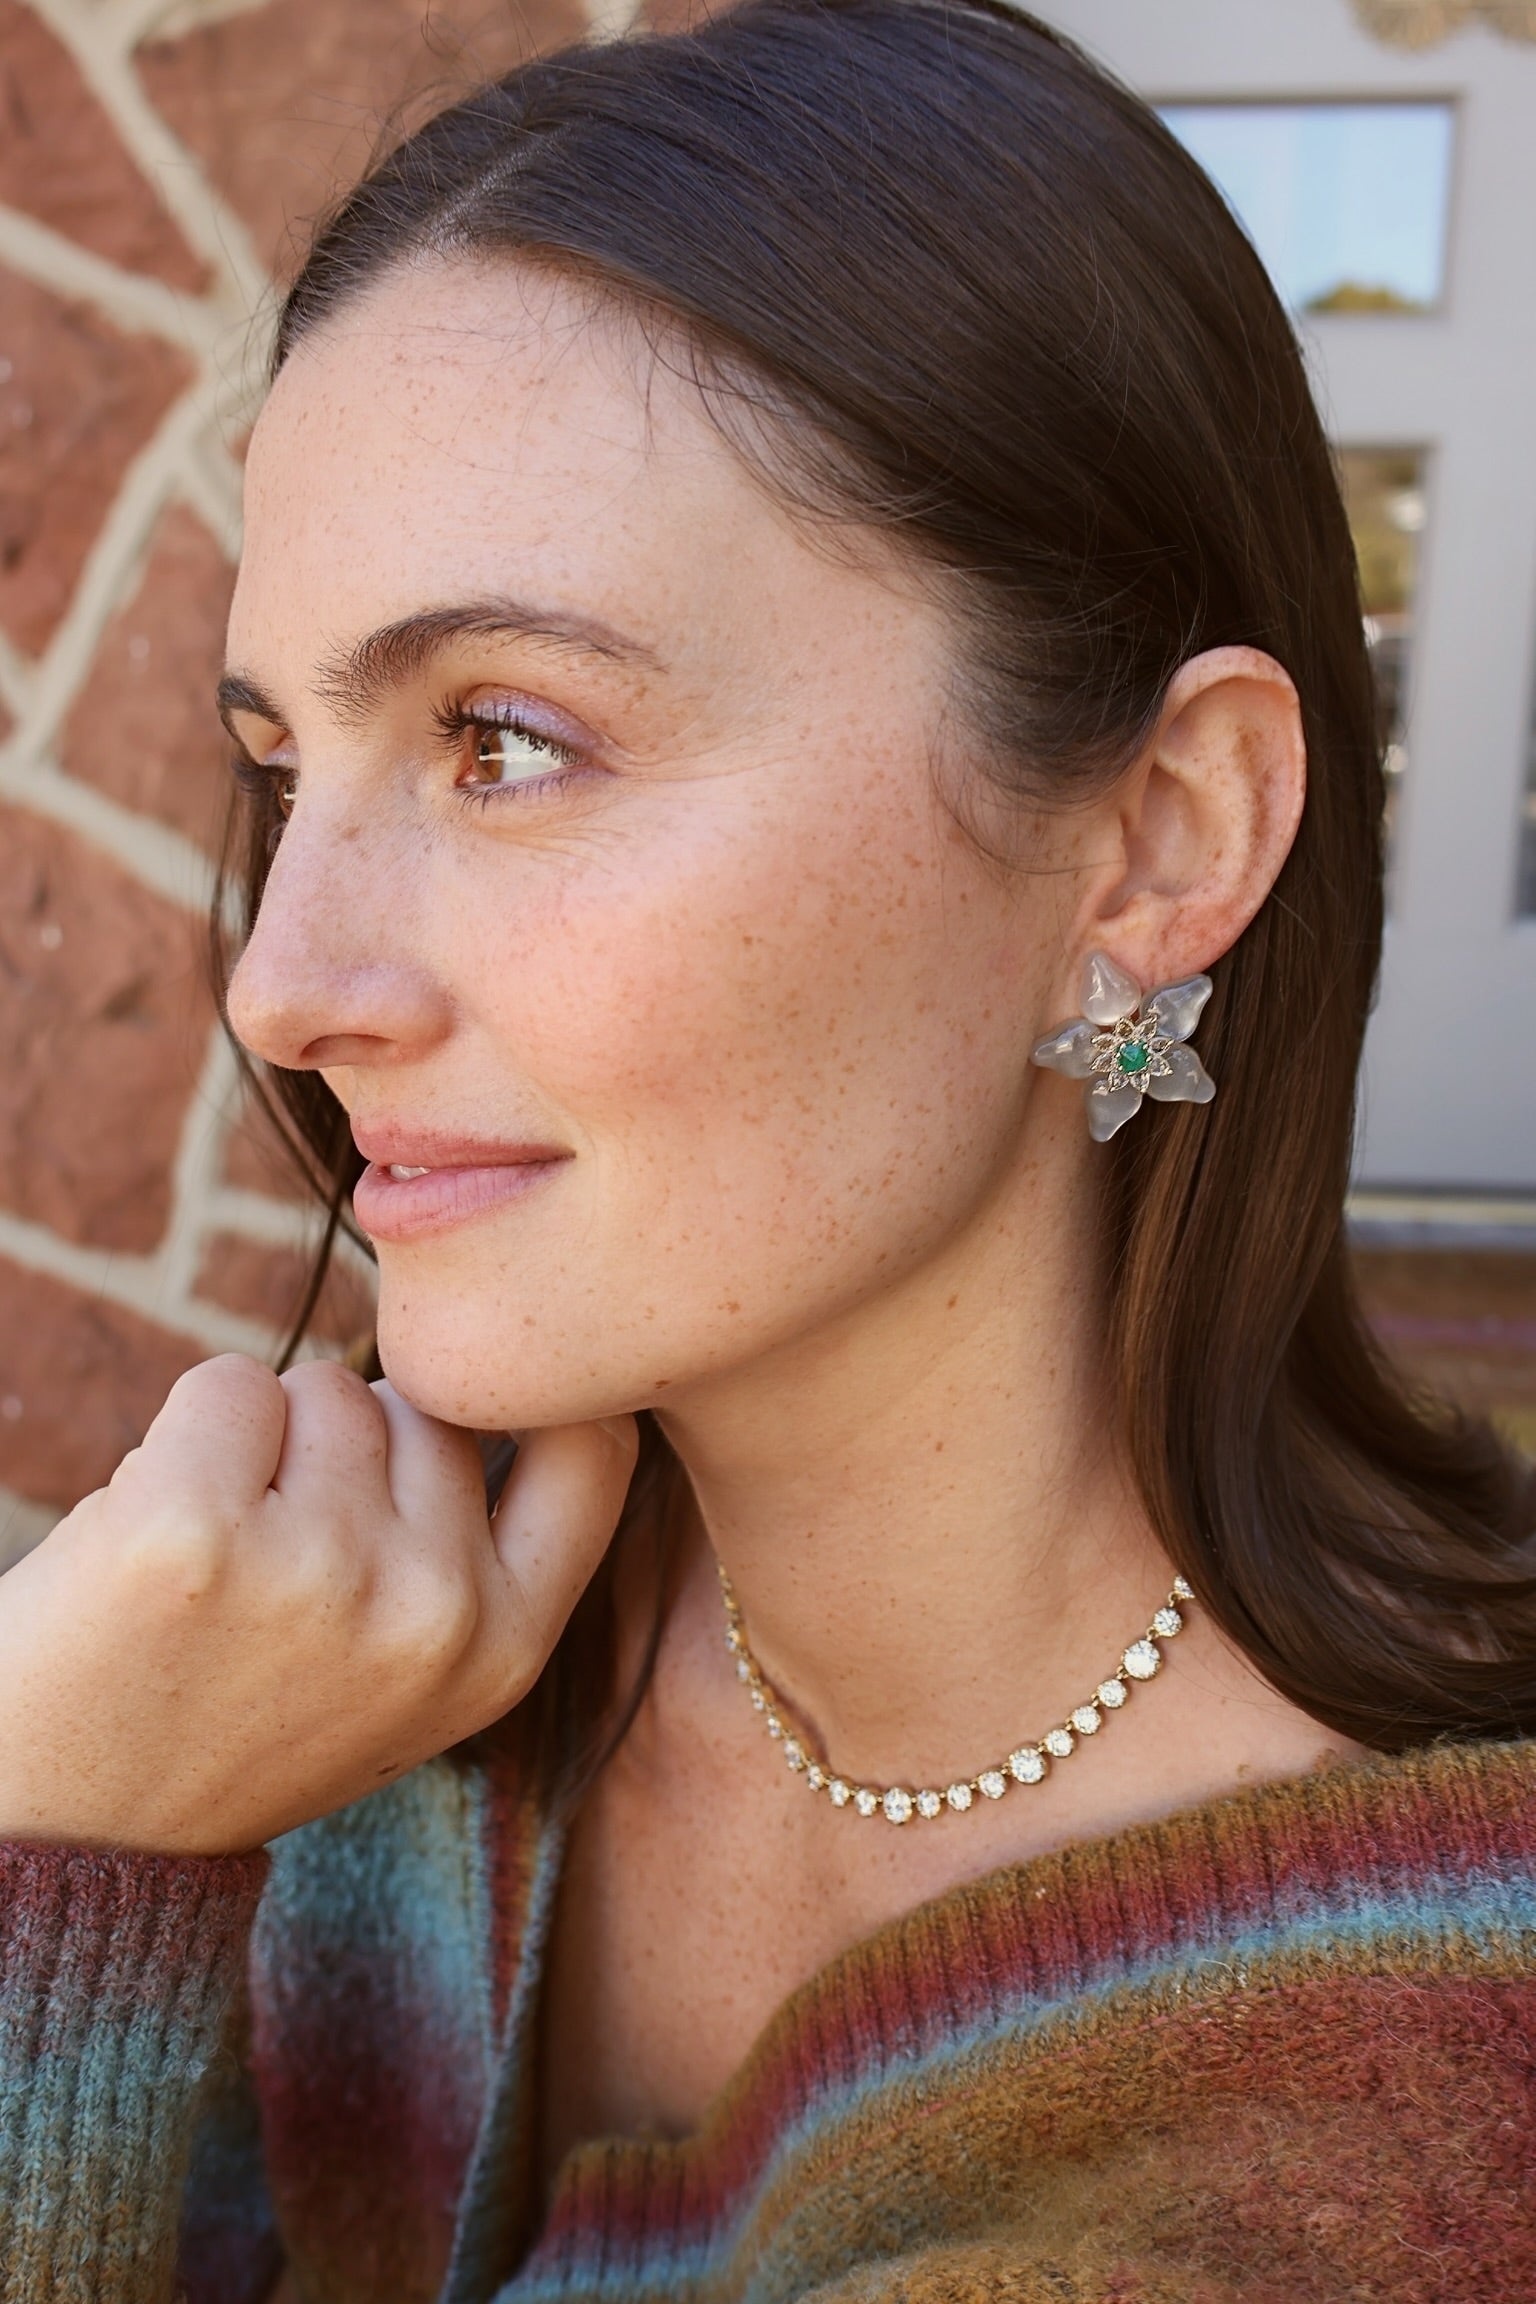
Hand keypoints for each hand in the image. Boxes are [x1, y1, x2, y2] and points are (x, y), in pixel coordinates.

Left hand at [0, 1356, 636, 1854]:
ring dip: (266, 1442)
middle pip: (424, 1406)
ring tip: (224, 1557)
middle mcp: (429, 1609)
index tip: (477, 1414)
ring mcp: (315, 1565)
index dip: (538, 1402)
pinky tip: (163, 1533)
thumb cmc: (248, 1724)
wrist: (77, 1838)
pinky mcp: (189, 1527)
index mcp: (504, 1650)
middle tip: (289, 1555)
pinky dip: (185, 1433)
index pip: (595, 1450)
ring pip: (324, 1387)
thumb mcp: (417, 1677)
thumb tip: (498, 1376)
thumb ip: (480, 1552)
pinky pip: (226, 1383)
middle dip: (355, 1442)